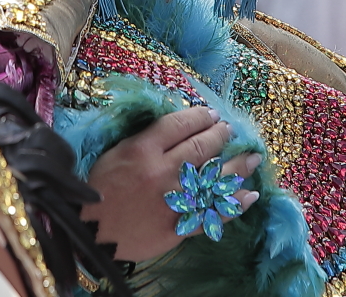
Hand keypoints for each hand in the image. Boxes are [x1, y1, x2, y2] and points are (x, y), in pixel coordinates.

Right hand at [80, 106, 260, 262]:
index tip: (210, 114)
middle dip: (219, 135)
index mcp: (143, 149)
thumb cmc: (99, 188)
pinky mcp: (180, 226)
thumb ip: (144, 140)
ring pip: (213, 179)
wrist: (93, 231)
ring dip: (236, 166)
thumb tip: (173, 129)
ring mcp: (174, 200)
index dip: (198, 117)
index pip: (178, 124)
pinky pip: (213, 214)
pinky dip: (233, 205)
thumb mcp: (116, 153)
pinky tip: (249, 195)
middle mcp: (162, 171)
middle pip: (200, 147)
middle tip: (230, 129)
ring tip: (252, 157)